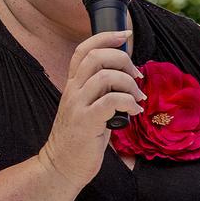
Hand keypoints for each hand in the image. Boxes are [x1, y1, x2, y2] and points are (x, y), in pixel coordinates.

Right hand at [38, 30, 144, 188]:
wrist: (62, 166)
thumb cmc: (80, 138)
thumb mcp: (89, 107)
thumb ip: (101, 91)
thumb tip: (126, 77)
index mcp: (73, 84)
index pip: (84, 50)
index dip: (105, 37)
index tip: (125, 35)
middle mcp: (73, 91)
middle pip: (96, 57)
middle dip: (123, 59)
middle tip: (137, 76)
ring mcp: (77, 106)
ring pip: (105, 77)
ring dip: (129, 83)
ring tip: (138, 97)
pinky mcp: (85, 122)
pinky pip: (110, 101)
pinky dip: (128, 102)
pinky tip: (135, 110)